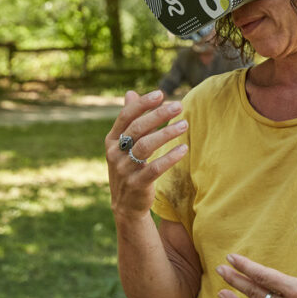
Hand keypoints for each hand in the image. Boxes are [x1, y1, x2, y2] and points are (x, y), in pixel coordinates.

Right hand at [105, 90, 188, 219]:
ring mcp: (124, 169)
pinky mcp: (136, 184)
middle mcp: (115, 153)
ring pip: (145, 146)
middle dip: (158, 115)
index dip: (142, 104)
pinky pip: (155, 168)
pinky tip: (184, 149)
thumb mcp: (125, 144)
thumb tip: (130, 93)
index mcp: (112, 140)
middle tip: (179, 106)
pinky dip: (170, 157)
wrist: (126, 204)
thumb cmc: (129, 167)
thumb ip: (131, 120)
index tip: (160, 93)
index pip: (125, 116)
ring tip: (185, 124)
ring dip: (166, 133)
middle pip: (137, 129)